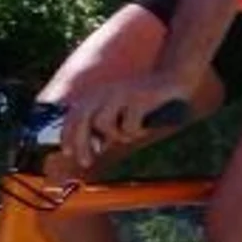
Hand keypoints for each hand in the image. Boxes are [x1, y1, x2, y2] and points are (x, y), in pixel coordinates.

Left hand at [58, 72, 190, 170]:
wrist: (174, 78)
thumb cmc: (146, 100)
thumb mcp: (122, 112)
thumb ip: (107, 127)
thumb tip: (95, 148)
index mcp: (98, 93)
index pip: (74, 114)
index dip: (68, 135)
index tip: (67, 153)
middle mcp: (106, 91)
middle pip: (83, 120)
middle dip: (82, 144)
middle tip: (87, 162)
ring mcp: (120, 93)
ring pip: (104, 125)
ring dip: (118, 136)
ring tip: (133, 131)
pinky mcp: (137, 97)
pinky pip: (129, 127)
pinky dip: (138, 132)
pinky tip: (147, 124)